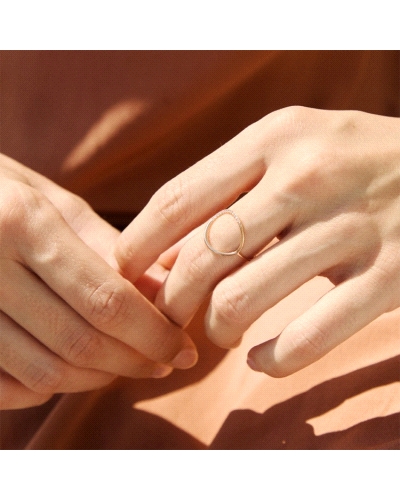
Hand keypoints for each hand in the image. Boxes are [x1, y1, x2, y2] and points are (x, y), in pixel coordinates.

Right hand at [0, 154, 196, 408]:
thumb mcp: (50, 200)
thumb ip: (106, 247)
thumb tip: (161, 292)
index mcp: (20, 221)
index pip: (106, 298)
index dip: (154, 333)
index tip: (183, 349)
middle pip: (81, 340)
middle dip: (136, 361)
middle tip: (166, 362)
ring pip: (45, 371)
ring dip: (98, 378)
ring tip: (128, 365)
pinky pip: (6, 388)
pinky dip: (48, 388)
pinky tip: (73, 370)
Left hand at [115, 107, 399, 376]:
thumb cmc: (351, 159)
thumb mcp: (290, 147)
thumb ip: (228, 190)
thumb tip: (163, 254)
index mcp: (274, 139)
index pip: (177, 199)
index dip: (138, 245)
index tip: (126, 275)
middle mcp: (308, 176)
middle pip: (203, 256)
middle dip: (171, 301)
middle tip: (171, 318)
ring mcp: (352, 226)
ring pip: (244, 299)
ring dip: (218, 330)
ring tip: (222, 333)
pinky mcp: (391, 274)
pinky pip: (309, 336)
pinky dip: (274, 360)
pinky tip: (264, 360)